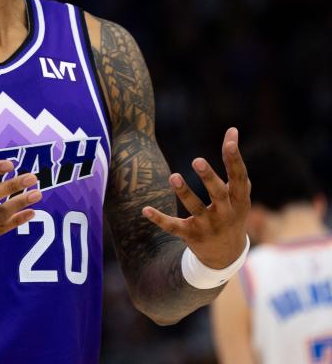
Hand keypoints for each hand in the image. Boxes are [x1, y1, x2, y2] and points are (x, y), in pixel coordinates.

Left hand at [143, 127, 250, 268]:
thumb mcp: (239, 194)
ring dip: (184, 192)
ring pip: (194, 208)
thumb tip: (232, 130)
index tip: (230, 141)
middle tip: (197, 160)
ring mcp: (208, 225)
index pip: (239, 177)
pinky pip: (173, 227)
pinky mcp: (190, 235)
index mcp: (239, 200)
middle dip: (209, 177)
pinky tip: (145, 209)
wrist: (226, 255)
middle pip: (218, 193)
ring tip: (173, 176)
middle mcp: (225, 213)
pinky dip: (159, 219)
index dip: (235, 159)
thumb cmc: (232, 213)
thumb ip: (234, 165)